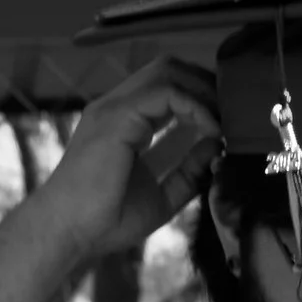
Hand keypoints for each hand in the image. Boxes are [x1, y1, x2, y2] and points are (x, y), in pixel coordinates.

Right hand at [45, 58, 219, 263]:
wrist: (68, 233)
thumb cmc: (104, 221)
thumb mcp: (161, 196)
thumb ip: (188, 171)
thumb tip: (216, 147)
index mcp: (123, 121)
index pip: (167, 87)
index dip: (201, 96)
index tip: (227, 122)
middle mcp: (117, 107)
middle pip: (170, 69)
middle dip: (206, 85)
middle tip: (233, 114)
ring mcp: (114, 107)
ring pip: (168, 71)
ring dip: (203, 91)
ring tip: (225, 120)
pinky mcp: (117, 116)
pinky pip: (167, 93)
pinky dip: (195, 106)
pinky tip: (212, 129)